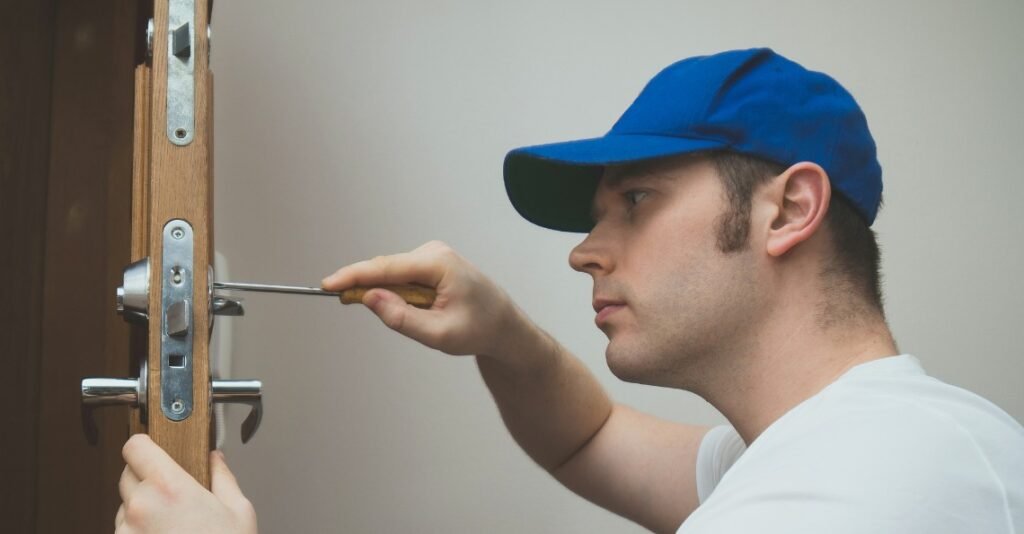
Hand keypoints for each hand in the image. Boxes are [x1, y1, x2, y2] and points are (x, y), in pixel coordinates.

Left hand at [115, 434, 256, 533]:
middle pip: (126, 475)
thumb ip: (223, 478)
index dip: (144, 444)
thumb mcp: (239, 511)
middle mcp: (141, 507)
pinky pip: (124, 533)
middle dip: (146, 480)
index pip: (135, 446)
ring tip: (171, 527)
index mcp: (170, 487)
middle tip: (171, 494)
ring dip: (140, 511)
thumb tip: (216, 460)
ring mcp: (126, 533)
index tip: (152, 448)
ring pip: (124, 508)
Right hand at [322, 241, 527, 360]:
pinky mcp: (429, 263)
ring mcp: (432, 255)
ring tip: (423, 319)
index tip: (328, 284)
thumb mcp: (439, 334)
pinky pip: (401, 277)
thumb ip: (401, 318)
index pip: (385, 267)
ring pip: (392, 275)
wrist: (503, 325)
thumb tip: (369, 298)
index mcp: (439, 263)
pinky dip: (398, 294)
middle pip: (385, 269)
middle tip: (349, 305)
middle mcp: (434, 252)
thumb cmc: (479, 329)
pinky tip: (421, 310)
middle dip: (367, 289)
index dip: (353, 276)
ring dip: (391, 297)